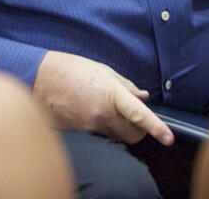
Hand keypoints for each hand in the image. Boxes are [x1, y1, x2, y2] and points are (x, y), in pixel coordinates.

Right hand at [32, 50, 173, 145]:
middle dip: (139, 130)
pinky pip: (101, 136)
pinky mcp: (81, 133)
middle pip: (133, 136)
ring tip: (106, 107)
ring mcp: (90, 126)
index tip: (168, 138)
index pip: (139, 114)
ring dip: (120, 127)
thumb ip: (126, 86)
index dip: (156, 127)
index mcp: (111, 94)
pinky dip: (104, 127)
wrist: (40, 79)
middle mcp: (102, 114)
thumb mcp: (104, 71)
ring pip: (117, 137)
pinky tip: (92, 110)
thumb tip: (144, 97)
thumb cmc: (72, 69)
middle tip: (135, 117)